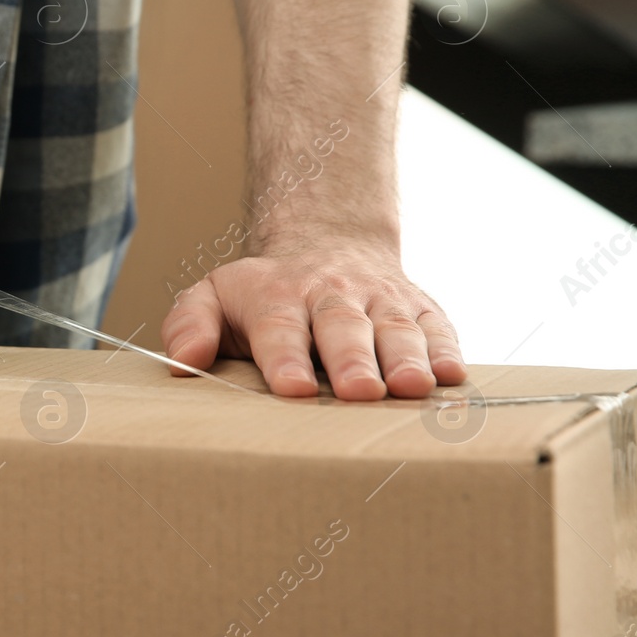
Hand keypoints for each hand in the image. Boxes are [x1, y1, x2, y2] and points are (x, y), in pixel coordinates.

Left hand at [159, 236, 467, 399]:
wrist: (326, 243)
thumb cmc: (262, 292)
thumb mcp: (213, 294)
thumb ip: (189, 324)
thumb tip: (183, 363)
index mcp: (277, 296)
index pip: (279, 328)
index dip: (286, 358)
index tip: (295, 388)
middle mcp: (332, 295)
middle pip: (343, 328)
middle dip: (352, 361)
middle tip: (359, 392)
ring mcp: (380, 299)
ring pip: (396, 327)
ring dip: (406, 358)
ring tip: (412, 388)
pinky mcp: (419, 308)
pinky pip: (437, 326)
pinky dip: (447, 349)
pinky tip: (453, 376)